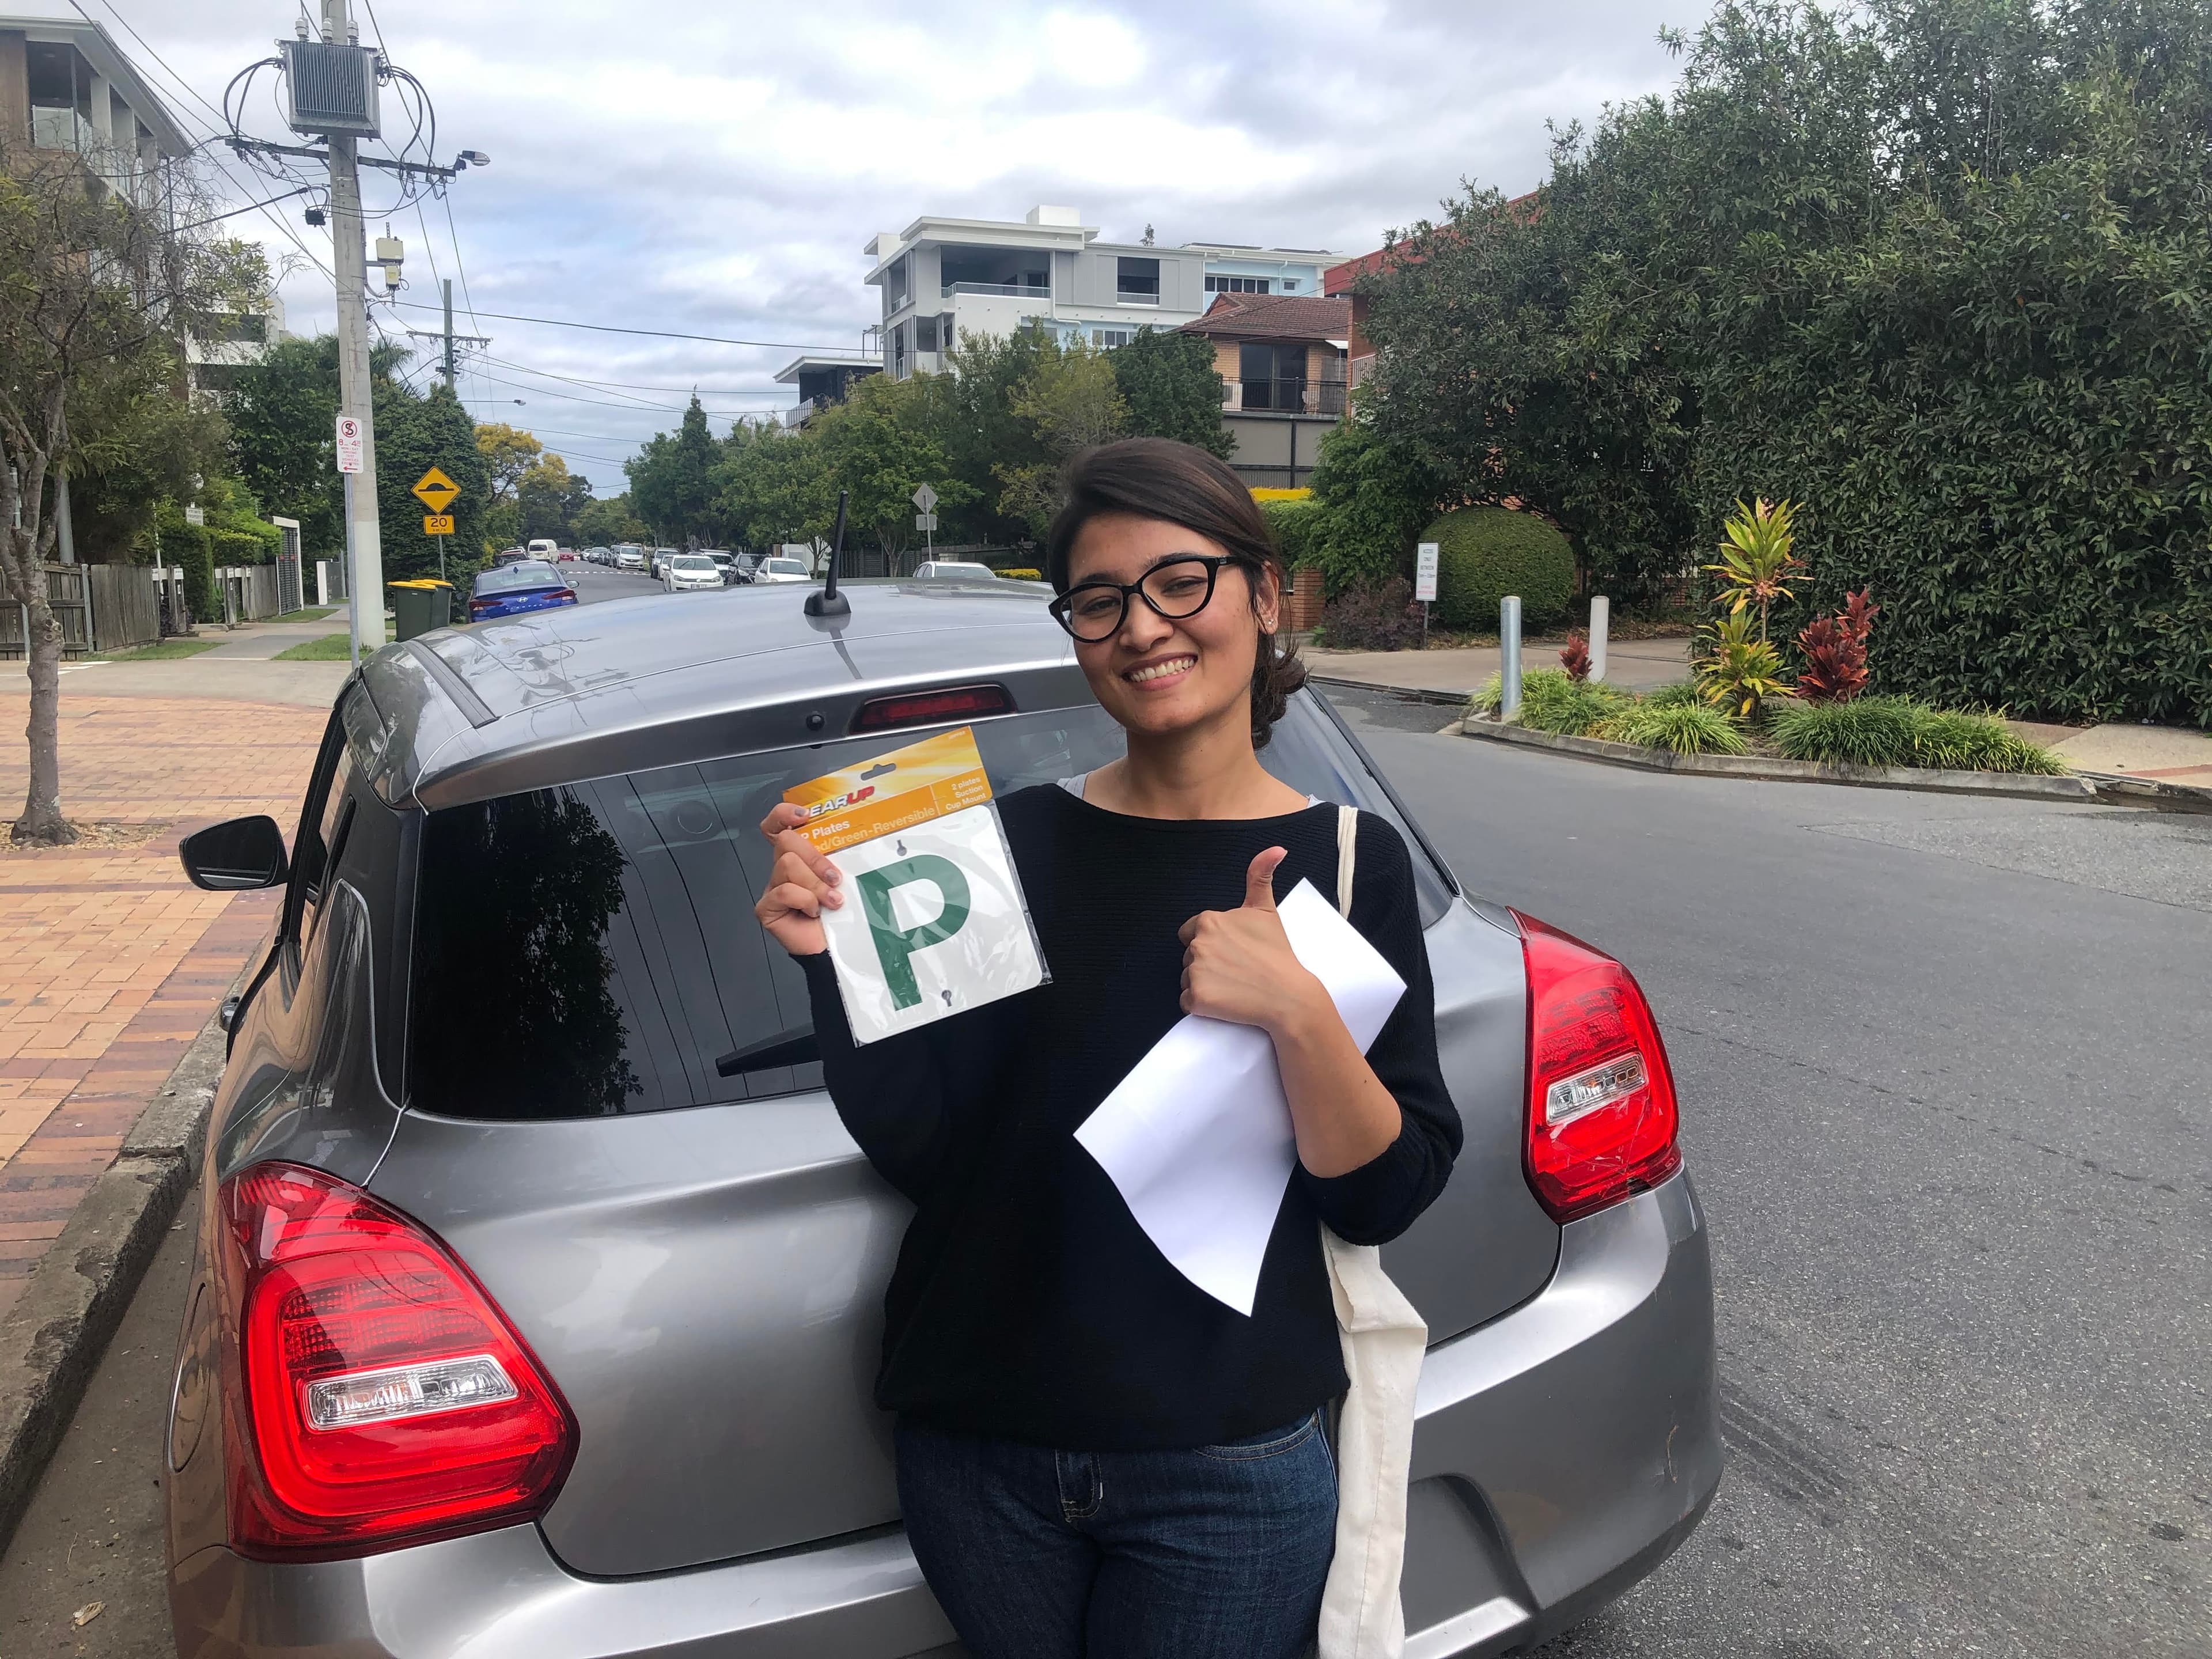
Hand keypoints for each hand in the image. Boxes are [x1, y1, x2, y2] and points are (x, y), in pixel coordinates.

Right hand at [754, 802, 843, 956]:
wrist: (835, 947)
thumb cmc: (841, 911)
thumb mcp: (841, 877)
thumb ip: (835, 857)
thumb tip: (845, 836)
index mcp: (798, 856)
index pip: (778, 826)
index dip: (784, 814)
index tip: (804, 815)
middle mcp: (782, 868)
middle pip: (786, 841)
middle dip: (815, 858)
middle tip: (835, 878)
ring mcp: (772, 887)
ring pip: (787, 864)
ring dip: (815, 884)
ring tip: (833, 901)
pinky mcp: (766, 907)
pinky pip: (784, 891)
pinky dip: (805, 900)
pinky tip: (814, 912)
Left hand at [1177, 848, 1325, 1035]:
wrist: (1289, 995)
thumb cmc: (1277, 953)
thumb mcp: (1266, 910)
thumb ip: (1261, 875)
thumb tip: (1277, 848)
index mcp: (1209, 920)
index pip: (1190, 932)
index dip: (1210, 943)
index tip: (1232, 951)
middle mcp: (1198, 943)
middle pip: (1189, 956)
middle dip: (1207, 963)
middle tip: (1236, 969)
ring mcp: (1196, 972)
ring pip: (1186, 979)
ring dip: (1203, 984)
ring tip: (1232, 985)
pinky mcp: (1197, 998)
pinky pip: (1187, 1002)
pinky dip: (1201, 1005)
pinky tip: (1225, 1001)